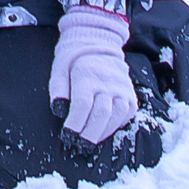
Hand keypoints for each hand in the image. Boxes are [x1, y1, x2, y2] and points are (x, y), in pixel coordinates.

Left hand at [48, 5, 137, 142]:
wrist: (98, 43)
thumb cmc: (74, 60)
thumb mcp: (59, 70)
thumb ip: (58, 89)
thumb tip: (58, 110)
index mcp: (86, 74)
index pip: (82, 104)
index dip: (75, 123)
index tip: (67, 135)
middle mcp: (107, 81)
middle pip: (101, 113)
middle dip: (89, 133)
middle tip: (79, 144)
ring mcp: (122, 88)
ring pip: (116, 116)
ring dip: (102, 132)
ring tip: (90, 140)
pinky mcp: (131, 94)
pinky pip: (126, 114)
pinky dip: (115, 125)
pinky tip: (104, 129)